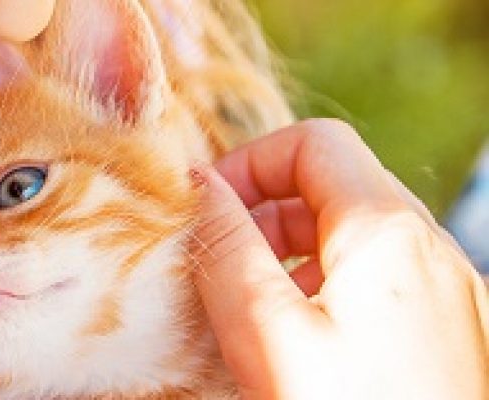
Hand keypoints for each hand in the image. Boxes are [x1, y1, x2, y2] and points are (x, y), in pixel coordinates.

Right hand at [190, 119, 488, 398]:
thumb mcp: (265, 331)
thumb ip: (227, 247)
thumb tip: (198, 185)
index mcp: (386, 232)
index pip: (311, 144)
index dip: (248, 164)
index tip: (205, 212)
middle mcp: (428, 249)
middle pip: (335, 184)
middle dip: (265, 209)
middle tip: (216, 262)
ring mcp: (446, 289)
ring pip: (357, 232)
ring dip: (293, 249)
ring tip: (251, 304)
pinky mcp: (448, 328)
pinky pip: (380, 276)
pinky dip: (328, 283)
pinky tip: (299, 336)